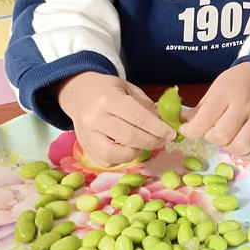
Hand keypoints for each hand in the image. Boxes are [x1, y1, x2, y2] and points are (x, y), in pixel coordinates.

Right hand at [58, 72, 175, 165]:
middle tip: (162, 140)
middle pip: (129, 137)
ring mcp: (87, 135)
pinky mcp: (85, 147)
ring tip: (143, 144)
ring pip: (115, 154)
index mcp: (108, 99)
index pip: (138, 117)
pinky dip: (121, 159)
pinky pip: (106, 161)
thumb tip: (164, 123)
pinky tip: (128, 148)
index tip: (171, 134)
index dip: (158, 128)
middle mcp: (95, 118)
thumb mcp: (128, 88)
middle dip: (151, 141)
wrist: (79, 92)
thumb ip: (145, 105)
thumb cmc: (107, 89)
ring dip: (135, 152)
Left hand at [180, 62, 249, 159]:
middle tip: (211, 130)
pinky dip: (244, 154)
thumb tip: (185, 125)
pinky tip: (238, 145)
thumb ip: (202, 108)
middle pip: (222, 136)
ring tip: (226, 138)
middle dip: (211, 138)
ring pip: (240, 147)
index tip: (187, 130)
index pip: (204, 119)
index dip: (190, 130)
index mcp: (227, 93)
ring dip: (228, 147)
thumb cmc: (239, 81)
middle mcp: (245, 106)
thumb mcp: (217, 87)